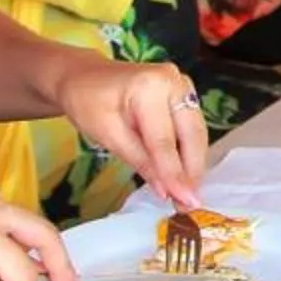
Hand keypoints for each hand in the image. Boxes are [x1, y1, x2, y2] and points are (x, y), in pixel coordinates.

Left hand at [53, 58, 209, 211]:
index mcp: (150, 87)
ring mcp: (183, 84)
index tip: (184, 201)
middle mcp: (174, 81)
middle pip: (191, 135)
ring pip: (197, 133)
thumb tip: (166, 191)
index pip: (164, 140)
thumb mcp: (107, 135)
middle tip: (189, 203)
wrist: (83, 77)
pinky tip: (184, 173)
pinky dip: (188, 151)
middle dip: (191, 172)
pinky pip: (191, 127)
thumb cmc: (88, 103)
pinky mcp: (185, 93)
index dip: (174, 174)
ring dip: (193, 164)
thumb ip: (140, 161)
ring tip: (187, 193)